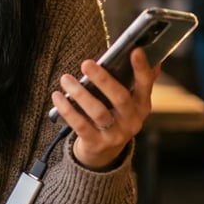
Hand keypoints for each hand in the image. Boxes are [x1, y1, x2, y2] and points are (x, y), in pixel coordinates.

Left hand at [49, 48, 156, 169]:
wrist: (104, 153)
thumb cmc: (114, 117)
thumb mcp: (128, 102)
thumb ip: (133, 80)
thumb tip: (140, 52)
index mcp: (142, 105)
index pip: (145, 84)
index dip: (141, 68)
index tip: (135, 50)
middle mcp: (132, 121)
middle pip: (120, 97)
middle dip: (103, 79)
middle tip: (86, 63)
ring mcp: (115, 134)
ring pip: (98, 112)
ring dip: (80, 93)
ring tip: (66, 79)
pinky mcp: (97, 144)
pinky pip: (81, 125)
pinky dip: (68, 110)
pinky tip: (58, 97)